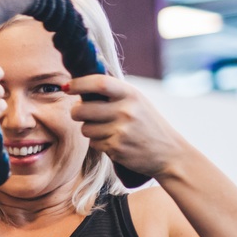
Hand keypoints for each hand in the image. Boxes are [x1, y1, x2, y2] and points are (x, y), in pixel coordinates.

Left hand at [67, 75, 187, 178]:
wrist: (169, 154)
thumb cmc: (148, 124)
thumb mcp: (137, 102)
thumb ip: (114, 93)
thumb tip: (80, 83)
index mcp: (131, 94)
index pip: (99, 82)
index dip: (79, 83)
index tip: (67, 87)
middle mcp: (126, 111)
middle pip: (82, 109)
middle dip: (76, 113)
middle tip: (81, 114)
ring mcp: (121, 131)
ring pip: (85, 129)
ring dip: (90, 130)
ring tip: (107, 130)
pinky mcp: (117, 148)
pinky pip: (94, 144)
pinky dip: (99, 143)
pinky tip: (114, 142)